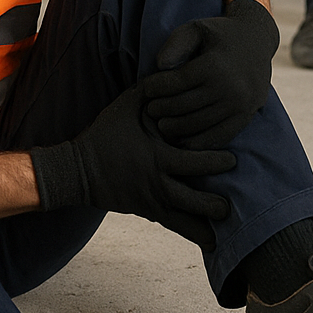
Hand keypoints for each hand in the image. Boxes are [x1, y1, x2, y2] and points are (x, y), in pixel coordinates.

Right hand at [29, 83, 234, 248]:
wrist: (78, 170)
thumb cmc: (103, 135)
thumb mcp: (123, 106)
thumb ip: (148, 90)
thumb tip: (170, 70)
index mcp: (155, 157)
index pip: (191, 162)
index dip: (214, 162)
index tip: (233, 160)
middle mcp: (155, 182)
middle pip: (190, 198)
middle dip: (213, 203)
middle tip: (233, 203)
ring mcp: (151, 200)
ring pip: (183, 218)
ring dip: (206, 223)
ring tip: (227, 226)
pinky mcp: (147, 212)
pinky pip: (174, 225)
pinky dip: (193, 233)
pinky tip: (212, 242)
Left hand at [142, 0, 278, 149]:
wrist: (256, 41)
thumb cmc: (218, 35)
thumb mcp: (196, 28)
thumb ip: (176, 43)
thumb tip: (160, 66)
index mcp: (215, 65)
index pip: (176, 83)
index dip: (155, 88)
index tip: (145, 88)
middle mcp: (230, 88)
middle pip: (184, 106)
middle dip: (161, 109)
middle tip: (150, 109)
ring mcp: (240, 106)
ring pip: (198, 125)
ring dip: (174, 128)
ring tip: (161, 124)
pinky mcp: (246, 118)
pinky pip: (217, 137)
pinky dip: (196, 142)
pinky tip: (181, 138)